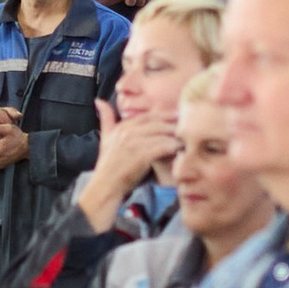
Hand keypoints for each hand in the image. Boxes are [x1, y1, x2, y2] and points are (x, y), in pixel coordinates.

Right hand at [82, 104, 179, 225]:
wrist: (105, 186)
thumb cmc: (108, 165)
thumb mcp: (105, 138)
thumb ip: (105, 119)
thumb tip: (99, 101)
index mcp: (122, 126)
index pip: (148, 116)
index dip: (164, 115)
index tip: (178, 115)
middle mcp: (128, 131)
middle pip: (157, 122)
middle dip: (173, 122)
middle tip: (188, 124)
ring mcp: (134, 142)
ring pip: (162, 133)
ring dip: (176, 135)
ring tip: (188, 137)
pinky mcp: (141, 155)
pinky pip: (162, 146)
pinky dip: (173, 147)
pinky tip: (181, 149)